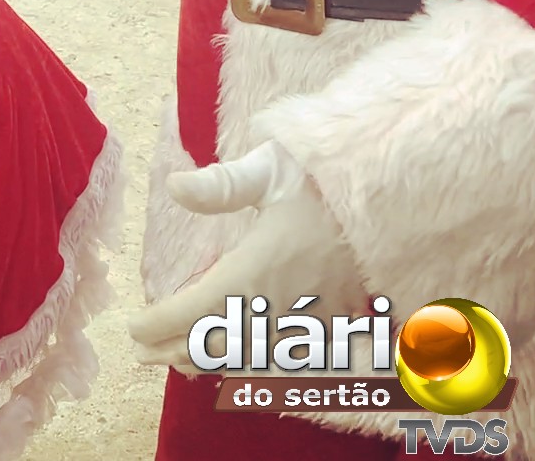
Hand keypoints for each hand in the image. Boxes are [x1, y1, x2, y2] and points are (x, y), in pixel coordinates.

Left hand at [127, 140, 367, 369]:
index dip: (160, 324)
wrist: (400, 202)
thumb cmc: (329, 182)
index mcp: (258, 268)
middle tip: (142, 353)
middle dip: (175, 351)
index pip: (195, 310)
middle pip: (216, 344)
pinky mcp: (333, 326)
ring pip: (249, 359)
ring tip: (177, 361)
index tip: (134, 328)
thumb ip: (222, 183)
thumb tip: (173, 186)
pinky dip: (251, 365)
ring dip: (211, 362)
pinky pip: (284, 360)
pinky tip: (235, 361)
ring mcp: (309, 320)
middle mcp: (281, 303)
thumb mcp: (272, 169)